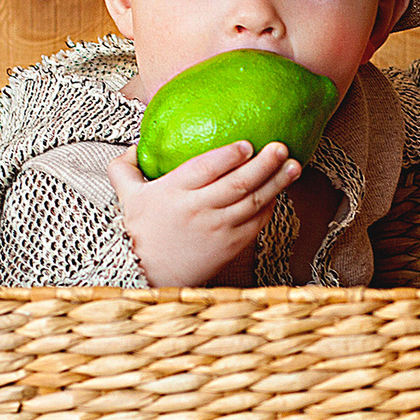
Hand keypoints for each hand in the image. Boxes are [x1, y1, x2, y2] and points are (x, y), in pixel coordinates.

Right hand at [107, 141, 300, 286]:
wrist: (148, 275)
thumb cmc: (140, 232)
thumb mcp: (126, 196)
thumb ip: (125, 167)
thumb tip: (135, 144)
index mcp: (173, 191)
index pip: (205, 168)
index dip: (228, 155)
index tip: (247, 144)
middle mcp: (198, 209)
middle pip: (238, 183)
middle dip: (264, 164)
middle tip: (281, 147)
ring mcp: (217, 229)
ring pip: (253, 202)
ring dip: (277, 183)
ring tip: (294, 166)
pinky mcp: (231, 246)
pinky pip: (256, 222)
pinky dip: (270, 206)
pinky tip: (279, 192)